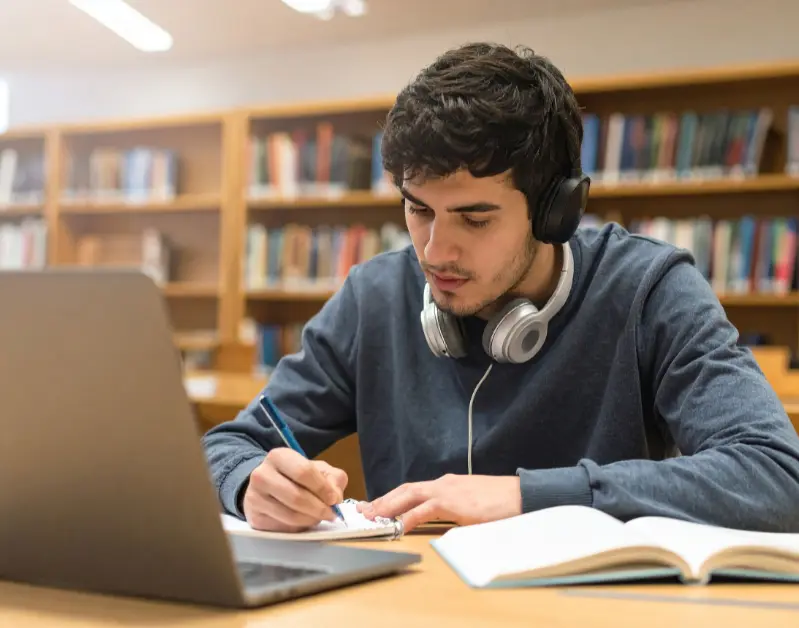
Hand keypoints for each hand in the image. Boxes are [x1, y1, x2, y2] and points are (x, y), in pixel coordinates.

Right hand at [243, 448, 347, 531]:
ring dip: (311, 519)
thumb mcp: (318, 469)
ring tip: (318, 516)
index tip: (334, 499)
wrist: (268, 487)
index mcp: (278, 456)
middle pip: (296, 496)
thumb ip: (333, 478)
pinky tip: (303, 520)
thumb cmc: (296, 477)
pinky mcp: (255, 518)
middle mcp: (262, 475)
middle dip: (319, 508)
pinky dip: (299, 527)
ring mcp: (255, 497)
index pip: (304, 472)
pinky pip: (283, 528)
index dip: (323, 488)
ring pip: (290, 515)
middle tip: (330, 513)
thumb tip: (335, 497)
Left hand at [357, 474, 521, 531]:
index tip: (376, 506)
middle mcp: (443, 483)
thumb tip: (443, 520)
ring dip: (389, 505)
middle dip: (383, 500)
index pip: (413, 489)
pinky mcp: (454, 503)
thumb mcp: (472, 503)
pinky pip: (425, 510)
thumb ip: (455, 508)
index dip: (392, 497)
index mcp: (447, 484)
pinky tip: (398, 525)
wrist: (521, 495)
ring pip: (410, 495)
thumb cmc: (501, 501)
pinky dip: (409, 517)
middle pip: (405, 489)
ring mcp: (448, 491)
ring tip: (372, 516)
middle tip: (363, 511)